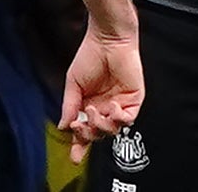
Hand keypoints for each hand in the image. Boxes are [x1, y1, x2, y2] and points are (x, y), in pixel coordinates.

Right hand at [58, 23, 143, 164]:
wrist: (107, 40)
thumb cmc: (89, 57)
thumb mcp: (73, 83)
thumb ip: (70, 106)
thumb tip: (63, 128)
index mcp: (89, 105)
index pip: (85, 131)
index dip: (79, 145)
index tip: (74, 158)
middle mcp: (104, 108)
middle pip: (98, 134)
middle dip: (88, 134)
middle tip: (80, 123)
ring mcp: (119, 105)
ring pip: (113, 130)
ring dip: (101, 125)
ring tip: (94, 109)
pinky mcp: (134, 99)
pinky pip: (128, 119)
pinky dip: (118, 118)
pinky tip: (111, 106)